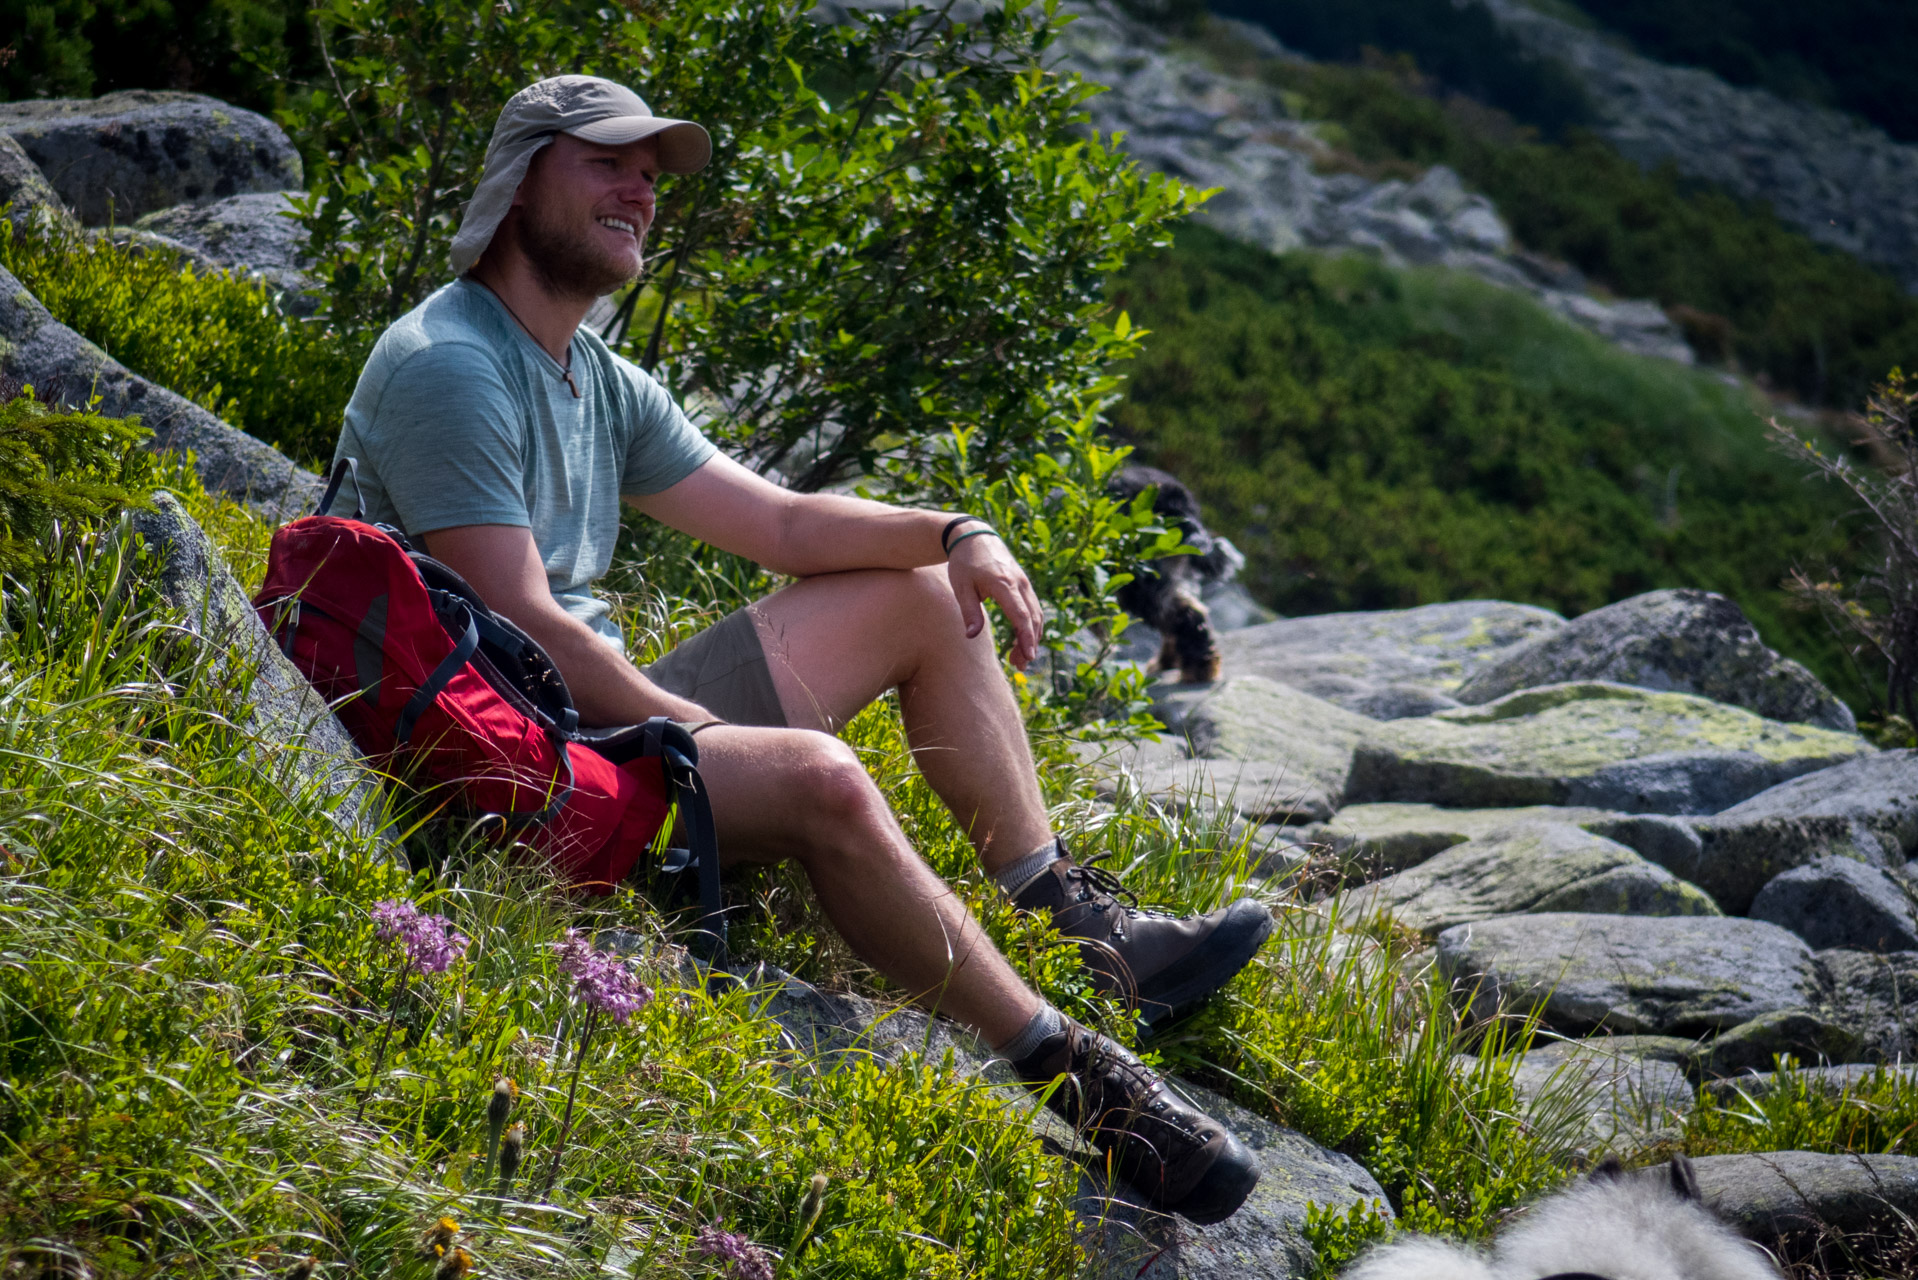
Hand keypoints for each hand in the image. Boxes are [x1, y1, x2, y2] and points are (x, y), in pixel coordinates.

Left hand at [947, 532, 1043, 670]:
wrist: (974, 536)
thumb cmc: (964, 563)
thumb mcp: (961, 587)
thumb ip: (969, 611)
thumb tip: (972, 636)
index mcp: (1004, 583)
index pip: (1021, 615)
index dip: (1026, 637)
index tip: (1028, 656)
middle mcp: (1019, 583)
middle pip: (1032, 618)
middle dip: (1029, 643)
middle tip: (1020, 666)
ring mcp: (1024, 582)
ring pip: (1036, 614)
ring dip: (1032, 637)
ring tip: (1020, 659)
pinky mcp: (1024, 584)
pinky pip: (1033, 608)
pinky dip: (1031, 626)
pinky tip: (1023, 640)